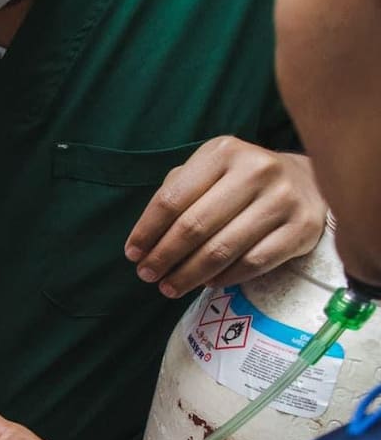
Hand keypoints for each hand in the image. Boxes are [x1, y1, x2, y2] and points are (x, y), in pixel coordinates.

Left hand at [125, 138, 325, 298]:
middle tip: (147, 276)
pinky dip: (225, 278)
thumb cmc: (240, 181)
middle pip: (194, 226)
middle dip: (164, 257)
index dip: (147, 231)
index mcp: (223, 152)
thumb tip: (142, 244)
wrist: (307, 182)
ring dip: (189, 275)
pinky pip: (253, 263)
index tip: (132, 255)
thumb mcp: (207, 173)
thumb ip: (175, 196)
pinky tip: (207, 283)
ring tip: (169, 287)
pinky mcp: (302, 228)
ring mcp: (283, 199)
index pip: (172, 199)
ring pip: (222, 249)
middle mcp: (256, 170)